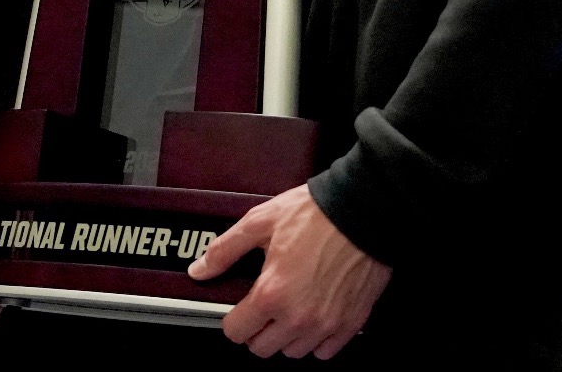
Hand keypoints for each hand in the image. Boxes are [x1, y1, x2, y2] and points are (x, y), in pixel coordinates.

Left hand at [188, 184, 390, 358]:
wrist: (362, 211)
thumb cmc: (314, 214)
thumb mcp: (259, 222)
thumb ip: (225, 250)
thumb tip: (199, 270)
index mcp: (271, 294)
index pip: (236, 332)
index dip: (234, 318)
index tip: (241, 307)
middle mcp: (298, 317)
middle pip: (262, 348)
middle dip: (258, 329)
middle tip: (265, 306)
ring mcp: (326, 324)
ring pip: (293, 351)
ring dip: (287, 335)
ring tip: (290, 308)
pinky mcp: (351, 324)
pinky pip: (325, 351)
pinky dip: (317, 339)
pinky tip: (314, 315)